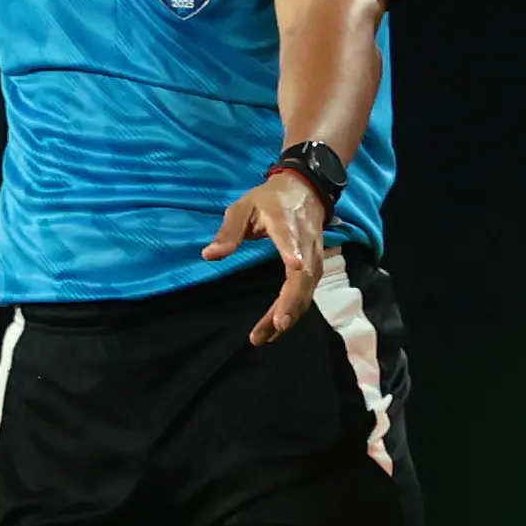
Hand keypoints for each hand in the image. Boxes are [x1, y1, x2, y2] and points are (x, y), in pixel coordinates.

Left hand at [204, 168, 327, 344]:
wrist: (307, 188)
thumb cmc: (270, 199)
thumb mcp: (244, 206)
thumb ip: (228, 231)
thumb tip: (210, 255)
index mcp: (286, 225)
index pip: (293, 244)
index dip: (293, 257)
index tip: (293, 271)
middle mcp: (305, 245)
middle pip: (302, 279)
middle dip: (288, 306)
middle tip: (269, 331)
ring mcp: (314, 257)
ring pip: (306, 291)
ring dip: (289, 315)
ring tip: (266, 336)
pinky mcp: (316, 266)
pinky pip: (307, 292)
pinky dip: (294, 311)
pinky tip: (278, 326)